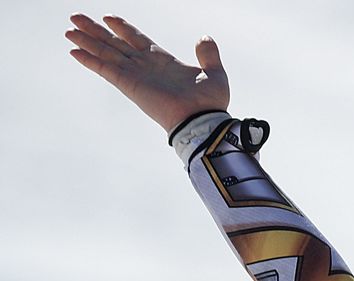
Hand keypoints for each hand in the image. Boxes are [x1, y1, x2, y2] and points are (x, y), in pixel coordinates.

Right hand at [65, 14, 229, 133]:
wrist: (203, 120)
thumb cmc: (210, 102)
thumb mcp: (215, 72)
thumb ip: (208, 54)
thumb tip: (204, 37)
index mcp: (162, 61)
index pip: (137, 39)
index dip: (123, 28)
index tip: (109, 17)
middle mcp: (145, 66)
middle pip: (115, 43)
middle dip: (96, 31)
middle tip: (76, 18)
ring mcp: (135, 74)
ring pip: (106, 52)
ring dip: (87, 41)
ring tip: (69, 30)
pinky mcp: (129, 84)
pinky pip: (105, 68)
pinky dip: (89, 59)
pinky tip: (74, 51)